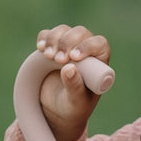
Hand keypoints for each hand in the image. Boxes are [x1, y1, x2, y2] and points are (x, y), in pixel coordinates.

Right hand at [34, 24, 110, 140]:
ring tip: (48, 56)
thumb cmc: (73, 108)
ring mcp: (69, 47)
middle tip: (58, 60)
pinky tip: (41, 49)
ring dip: (54, 40)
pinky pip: (47, 34)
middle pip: (80, 33)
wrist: (57, 110)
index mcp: (99, 64)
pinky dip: (44, 39)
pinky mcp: (53, 47)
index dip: (88, 46)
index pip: (99, 45)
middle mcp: (86, 51)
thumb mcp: (76, 102)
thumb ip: (75, 87)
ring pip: (64, 30)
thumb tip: (69, 68)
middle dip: (68, 42)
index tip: (74, 58)